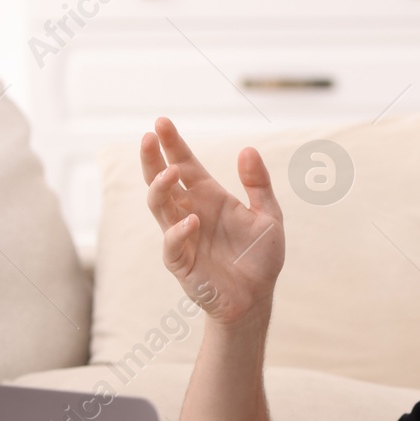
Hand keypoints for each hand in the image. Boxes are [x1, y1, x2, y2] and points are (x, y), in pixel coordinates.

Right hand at [140, 117, 284, 327]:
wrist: (256, 298)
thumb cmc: (260, 258)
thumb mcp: (269, 217)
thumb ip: (259, 185)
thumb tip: (248, 149)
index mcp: (208, 196)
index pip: (185, 164)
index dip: (173, 144)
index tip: (162, 122)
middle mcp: (189, 211)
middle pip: (161, 180)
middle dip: (153, 158)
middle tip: (149, 136)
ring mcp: (182, 236)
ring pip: (158, 206)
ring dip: (160, 187)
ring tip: (170, 172)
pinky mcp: (180, 262)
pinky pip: (171, 243)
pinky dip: (179, 230)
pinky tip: (192, 220)